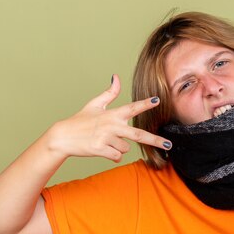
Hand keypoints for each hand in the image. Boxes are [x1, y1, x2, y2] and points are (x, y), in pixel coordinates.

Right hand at [47, 75, 170, 161]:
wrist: (63, 137)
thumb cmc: (80, 120)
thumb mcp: (94, 104)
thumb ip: (109, 93)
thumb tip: (116, 77)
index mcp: (112, 114)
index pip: (132, 108)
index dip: (144, 104)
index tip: (157, 101)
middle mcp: (111, 125)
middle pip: (138, 135)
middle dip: (155, 140)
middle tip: (169, 143)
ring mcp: (106, 138)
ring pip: (125, 148)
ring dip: (119, 147)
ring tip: (105, 141)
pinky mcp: (100, 149)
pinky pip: (117, 157)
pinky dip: (113, 156)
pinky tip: (103, 150)